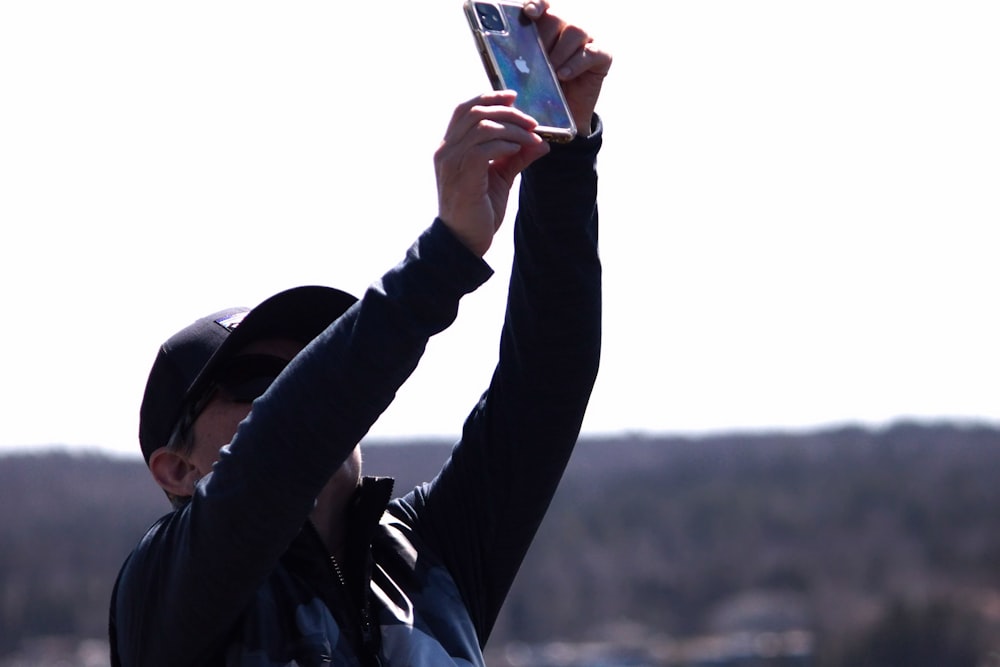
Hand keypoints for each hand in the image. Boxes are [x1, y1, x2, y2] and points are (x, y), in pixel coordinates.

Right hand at [435, 91, 550, 255]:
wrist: (464, 242)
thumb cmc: (479, 211)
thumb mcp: (500, 178)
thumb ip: (516, 157)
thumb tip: (542, 142)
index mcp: (450, 147)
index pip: (465, 109)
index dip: (489, 97)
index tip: (514, 97)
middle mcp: (446, 150)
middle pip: (475, 111)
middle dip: (507, 111)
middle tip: (531, 121)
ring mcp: (451, 162)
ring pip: (483, 126)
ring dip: (512, 128)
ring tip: (531, 138)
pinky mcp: (463, 175)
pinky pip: (485, 147)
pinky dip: (506, 144)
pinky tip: (519, 150)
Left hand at [526, 1, 612, 134]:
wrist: (563, 118)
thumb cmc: (542, 92)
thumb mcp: (526, 76)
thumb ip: (517, 60)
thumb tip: (500, 53)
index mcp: (547, 28)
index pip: (543, 5)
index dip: (537, 4)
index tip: (529, 12)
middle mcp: (568, 28)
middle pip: (556, 17)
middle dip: (544, 36)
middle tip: (534, 58)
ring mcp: (587, 40)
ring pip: (576, 30)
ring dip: (560, 51)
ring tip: (551, 72)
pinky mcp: (602, 56)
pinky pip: (592, 52)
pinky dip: (576, 63)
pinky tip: (564, 75)